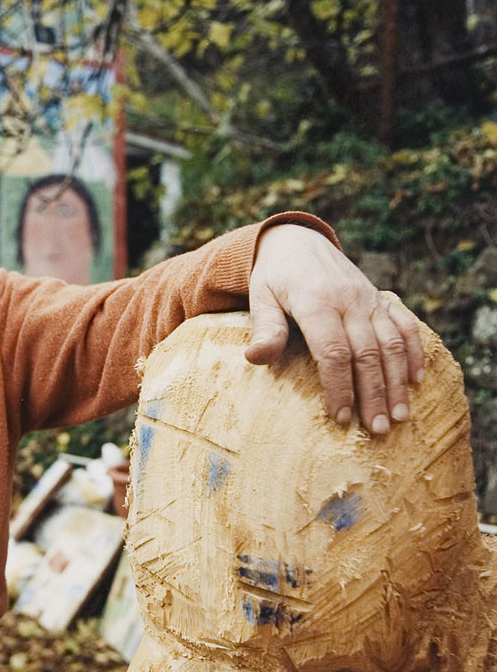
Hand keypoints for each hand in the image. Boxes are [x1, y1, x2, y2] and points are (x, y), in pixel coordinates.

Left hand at [245, 224, 423, 433]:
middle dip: (374, 394)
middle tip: (377, 430)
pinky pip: (405, 326)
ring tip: (399, 417)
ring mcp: (369, 298)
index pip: (333, 351)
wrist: (297, 241)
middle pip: (367, 353)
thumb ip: (264, 328)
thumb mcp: (260, 297)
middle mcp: (349, 299)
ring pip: (391, 344)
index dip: (339, 386)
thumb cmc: (274, 277)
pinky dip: (414, 352)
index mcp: (316, 301)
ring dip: (397, 382)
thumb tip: (255, 358)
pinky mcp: (381, 298)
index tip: (340, 417)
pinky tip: (416, 381)